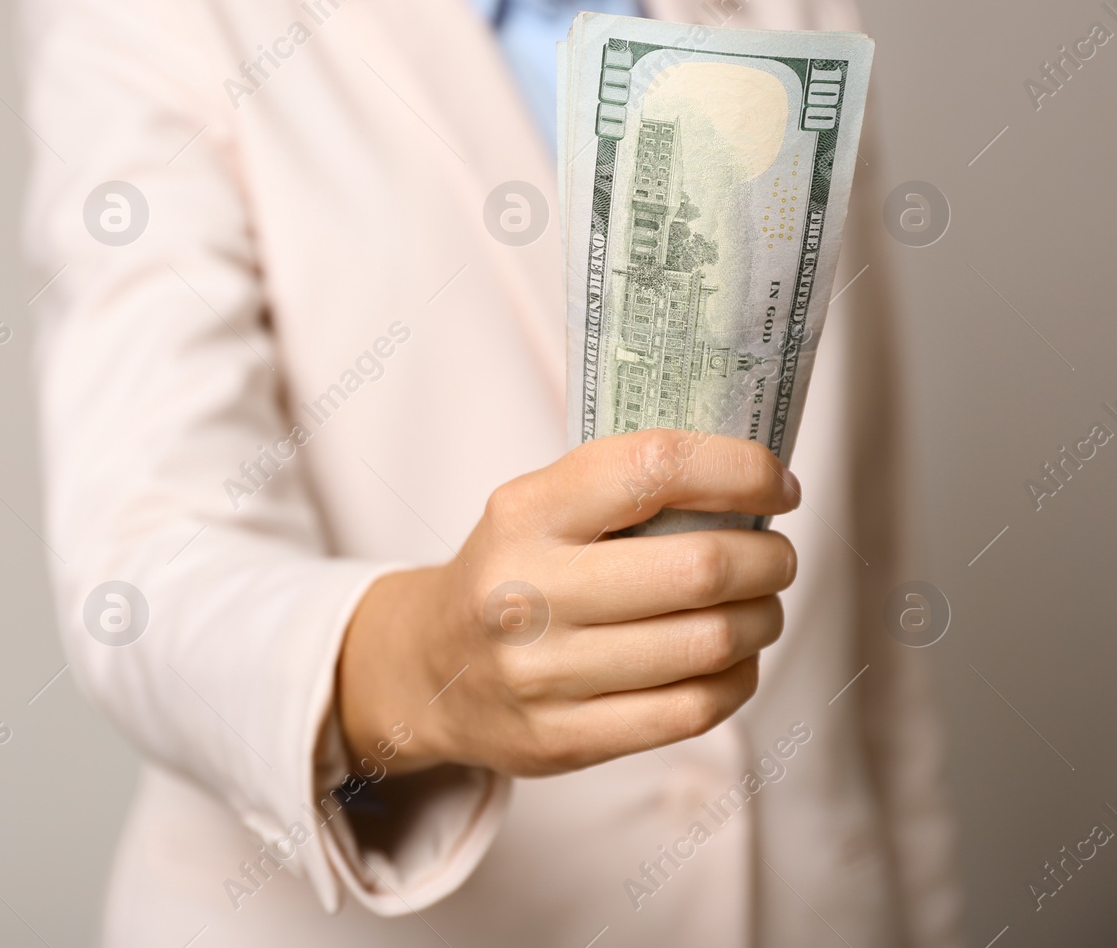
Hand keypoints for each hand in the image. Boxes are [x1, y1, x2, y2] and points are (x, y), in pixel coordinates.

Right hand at [336, 429, 800, 776]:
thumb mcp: (537, 507)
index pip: (653, 468)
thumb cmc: (512, 573)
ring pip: (709, 643)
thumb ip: (624, 488)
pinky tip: (732, 661)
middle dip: (767, 559)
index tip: (776, 483)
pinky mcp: (563, 738)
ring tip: (760, 609)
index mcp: (525, 513)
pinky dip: (737, 680)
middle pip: (700, 568)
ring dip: (762, 621)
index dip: (738, 469)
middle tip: (775, 557)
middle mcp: (527, 590)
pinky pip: (692, 710)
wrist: (430, 670)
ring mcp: (542, 672)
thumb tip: (755, 480)